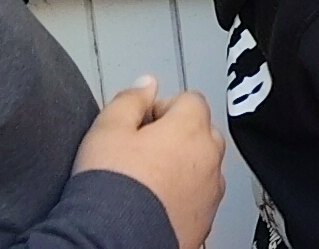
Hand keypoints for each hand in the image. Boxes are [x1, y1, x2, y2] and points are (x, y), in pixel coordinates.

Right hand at [73, 77, 226, 248]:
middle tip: (140, 152)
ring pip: (202, 166)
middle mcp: (210, 157)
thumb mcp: (106, 130)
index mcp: (191, 128)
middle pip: (200, 132)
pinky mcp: (206, 219)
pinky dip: (183, 196)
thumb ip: (129, 99)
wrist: (114, 239)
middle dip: (174, 136)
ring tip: (145, 181)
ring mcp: (212, 190)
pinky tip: (154, 203)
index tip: (140, 123)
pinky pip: (199, 197)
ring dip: (181, 167)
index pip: (190, 99)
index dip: (161, 108)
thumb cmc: (111, 187)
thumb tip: (146, 85)